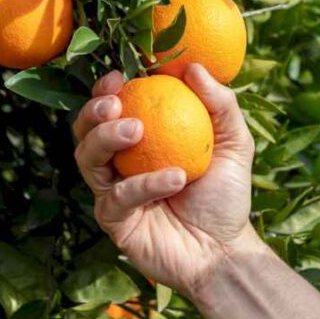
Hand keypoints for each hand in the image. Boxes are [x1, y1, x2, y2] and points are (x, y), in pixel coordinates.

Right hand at [72, 63, 260, 298]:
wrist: (224, 251)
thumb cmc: (226, 194)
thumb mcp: (234, 142)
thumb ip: (219, 104)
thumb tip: (193, 67)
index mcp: (139, 142)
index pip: (111, 109)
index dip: (106, 90)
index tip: (121, 76)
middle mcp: (119, 165)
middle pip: (85, 131)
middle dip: (93, 112)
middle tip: (116, 103)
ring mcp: (112, 193)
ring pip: (87, 160)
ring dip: (107, 139)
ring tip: (138, 130)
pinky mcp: (114, 222)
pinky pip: (117, 198)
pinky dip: (144, 184)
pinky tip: (175, 178)